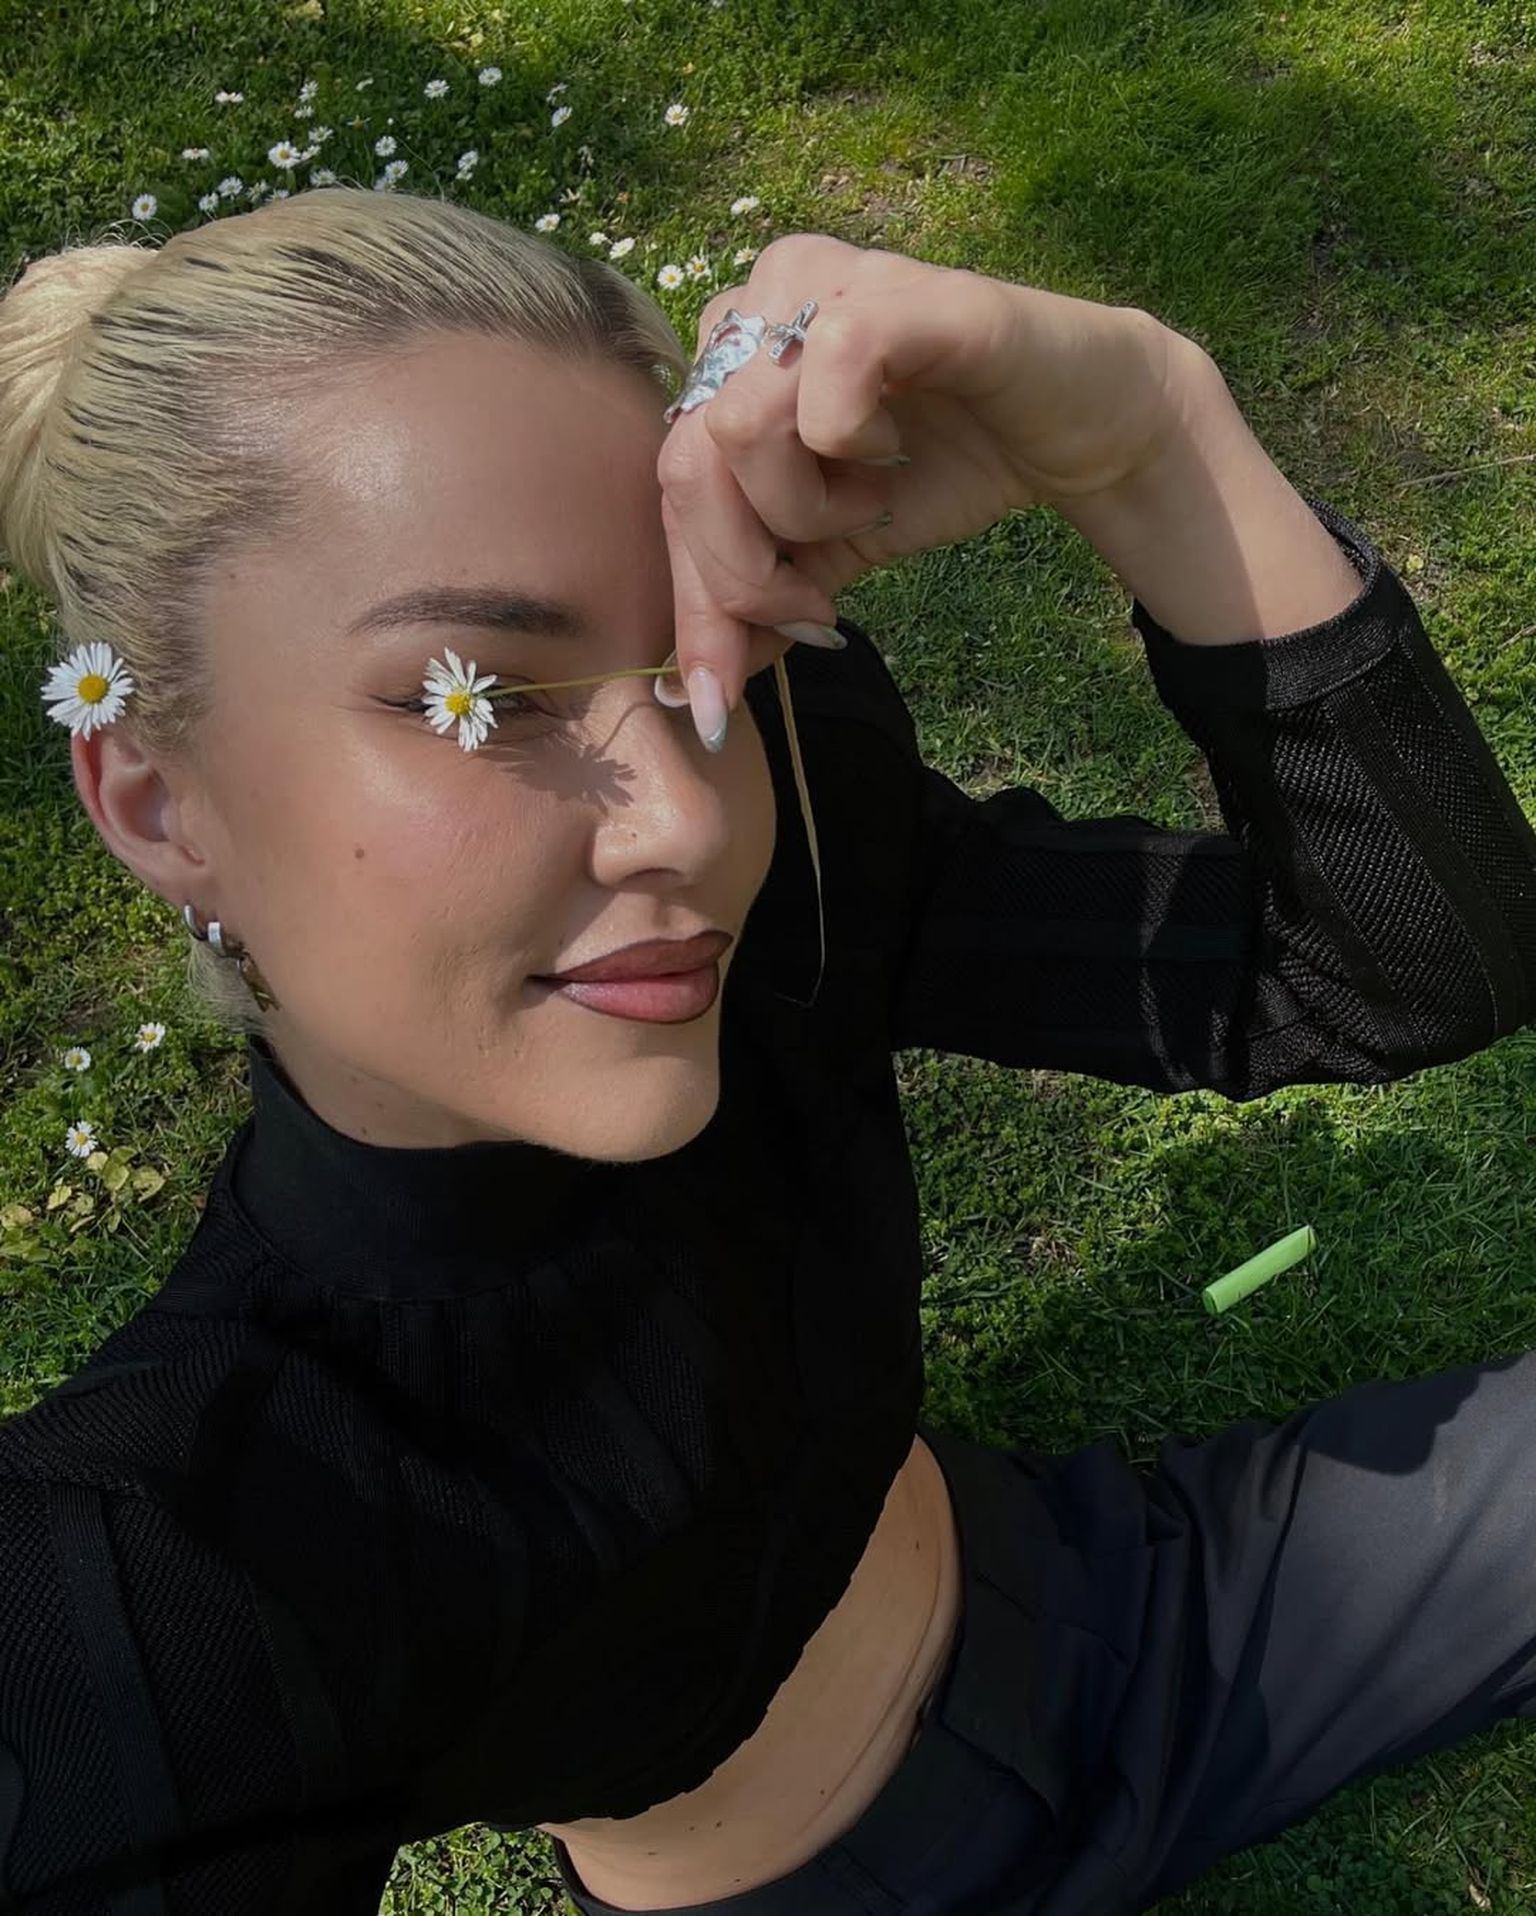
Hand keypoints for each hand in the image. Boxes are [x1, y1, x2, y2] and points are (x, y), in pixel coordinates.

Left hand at [653, 232, 1197, 726]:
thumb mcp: (835, 549)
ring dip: (805, 507)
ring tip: (871, 498)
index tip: (717, 696)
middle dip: (741, 574)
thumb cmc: (947, 467)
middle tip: (816, 613)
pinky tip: (893, 451)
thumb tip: (697, 689)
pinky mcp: (894, 293)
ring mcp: (822, 282)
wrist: (1077, 428)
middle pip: (684, 462)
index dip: (693, 598)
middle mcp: (760, 298)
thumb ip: (764, 594)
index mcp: (729, 353)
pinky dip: (851, 445)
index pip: (670, 483)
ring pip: (738, 428)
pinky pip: (824, 379)